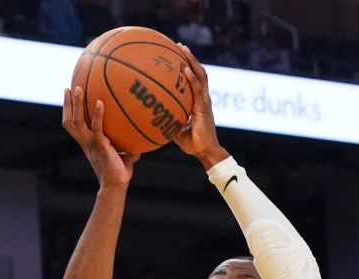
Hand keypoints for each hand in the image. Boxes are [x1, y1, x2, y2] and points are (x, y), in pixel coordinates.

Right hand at [62, 86, 139, 188]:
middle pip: (70, 121)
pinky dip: (98, 114)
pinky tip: (100, 102)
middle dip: (68, 104)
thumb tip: (140, 144)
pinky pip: (97, 127)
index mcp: (86, 143)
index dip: (68, 112)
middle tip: (69, 87)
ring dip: (77, 104)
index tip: (69, 97)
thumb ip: (128, 148)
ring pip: (77, 121)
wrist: (116, 185)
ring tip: (78, 88)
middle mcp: (85, 142)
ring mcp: (90, 143)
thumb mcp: (123, 156)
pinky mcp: (100, 145)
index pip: (72, 125)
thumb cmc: (119, 172)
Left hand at [171, 43, 227, 168]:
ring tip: (183, 49)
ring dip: (192, 61)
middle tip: (179, 46)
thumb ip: (168, 122)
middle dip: (189, 58)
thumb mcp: (176, 131)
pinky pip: (198, 90)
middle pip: (198, 72)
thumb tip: (152, 119)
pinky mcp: (204, 108)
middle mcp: (202, 99)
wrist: (206, 153)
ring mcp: (204, 102)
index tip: (178, 56)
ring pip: (200, 76)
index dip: (188, 67)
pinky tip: (184, 70)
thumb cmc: (193, 144)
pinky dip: (192, 79)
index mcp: (198, 102)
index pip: (194, 80)